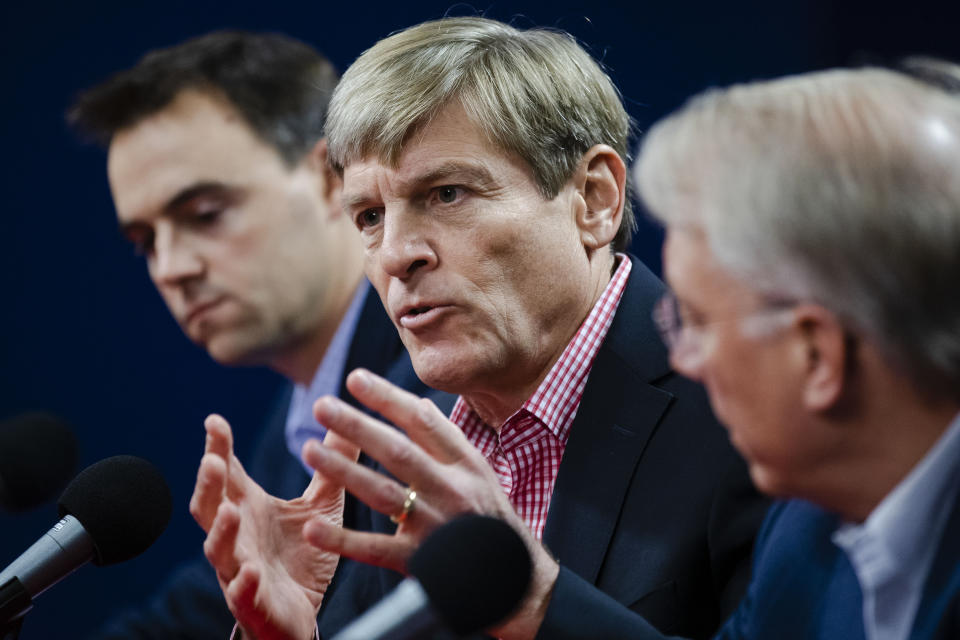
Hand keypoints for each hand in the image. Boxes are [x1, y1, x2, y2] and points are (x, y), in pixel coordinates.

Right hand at [189, 414, 358, 639]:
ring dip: (221, 531)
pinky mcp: (252, 602)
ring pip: (218, 549)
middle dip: (208, 484)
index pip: (226, 474)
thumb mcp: (322, 505)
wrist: (301, 614)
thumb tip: (344, 419)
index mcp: (249, 508)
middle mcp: (237, 535)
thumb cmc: (304, 554)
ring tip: (230, 511)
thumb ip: (330, 465)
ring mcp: (239, 569)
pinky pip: (240, 593)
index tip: (214, 421)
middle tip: (213, 460)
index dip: (217, 448)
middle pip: (210, 507)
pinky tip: (248, 571)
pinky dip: (241, 583)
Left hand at [301, 369, 559, 639]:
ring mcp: (437, 526)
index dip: (388, 398)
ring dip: (343, 471)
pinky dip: (343, 541)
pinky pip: (376, 550)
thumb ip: (448, 443)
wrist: (519, 581)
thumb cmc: (491, 519)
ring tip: (308, 450)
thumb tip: (415, 405)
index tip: (355, 378)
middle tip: (320, 405)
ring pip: (383, 493)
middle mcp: (452, 490)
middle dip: (357, 426)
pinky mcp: (424, 563)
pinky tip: (313, 529)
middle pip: (398, 451)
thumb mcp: (480, 473)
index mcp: (466, 464)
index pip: (423, 422)